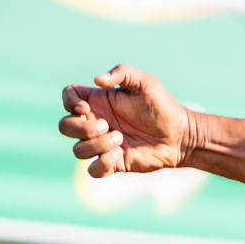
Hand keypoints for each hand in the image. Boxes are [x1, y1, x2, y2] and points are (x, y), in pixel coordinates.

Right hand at [59, 65, 194, 177]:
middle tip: (106, 125)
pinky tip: (120, 155)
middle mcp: (96, 123)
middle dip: (80, 127)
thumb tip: (97, 80)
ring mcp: (103, 145)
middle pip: (65, 126)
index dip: (68, 102)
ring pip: (77, 150)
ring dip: (96, 145)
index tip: (85, 107)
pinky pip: (93, 170)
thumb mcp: (145, 83)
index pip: (68, 97)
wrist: (179, 135)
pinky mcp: (113, 163)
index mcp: (99, 102)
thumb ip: (122, 73)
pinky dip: (102, 164)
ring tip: (120, 138)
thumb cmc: (162, 107)